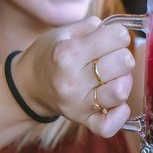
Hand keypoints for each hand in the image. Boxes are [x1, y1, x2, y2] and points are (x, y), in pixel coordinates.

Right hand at [11, 17, 134, 136]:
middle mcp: (72, 80)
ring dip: (124, 81)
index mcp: (68, 53)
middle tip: (112, 58)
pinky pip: (109, 126)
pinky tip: (117, 103)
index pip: (118, 37)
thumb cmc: (49, 55)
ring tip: (113, 77)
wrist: (27, 86)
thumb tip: (118, 30)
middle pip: (124, 62)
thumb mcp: (62, 33)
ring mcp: (77, 103)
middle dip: (123, 55)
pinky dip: (120, 115)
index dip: (119, 35)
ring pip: (121, 91)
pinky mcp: (82, 120)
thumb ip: (91, 26)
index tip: (112, 38)